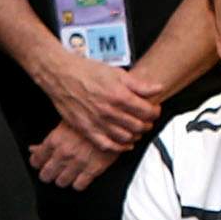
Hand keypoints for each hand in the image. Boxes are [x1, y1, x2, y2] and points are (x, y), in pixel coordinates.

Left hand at [28, 122, 117, 190]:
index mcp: (55, 139)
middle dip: (48, 174)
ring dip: (62, 179)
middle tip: (52, 170)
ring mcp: (78, 163)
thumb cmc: (92, 117)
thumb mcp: (66, 122)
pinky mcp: (93, 170)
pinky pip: (79, 186)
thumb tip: (33, 148)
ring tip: (67, 173)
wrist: (116, 118)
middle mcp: (64, 153)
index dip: (37, 163)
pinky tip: (79, 177)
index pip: (36, 160)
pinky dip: (77, 183)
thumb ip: (49, 139)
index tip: (40, 163)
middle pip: (46, 175)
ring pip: (61, 182)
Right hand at [40, 49, 159, 153]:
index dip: (155, 112)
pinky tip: (124, 144)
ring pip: (126, 137)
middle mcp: (110, 111)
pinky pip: (107, 145)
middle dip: (147, 124)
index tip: (154, 110)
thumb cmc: (87, 72)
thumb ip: (139, 84)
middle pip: (138, 126)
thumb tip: (158, 88)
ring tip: (136, 130)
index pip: (147, 111)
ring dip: (135, 135)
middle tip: (147, 120)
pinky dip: (119, 147)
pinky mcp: (87, 129)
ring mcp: (98, 122)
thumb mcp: (117, 73)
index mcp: (119, 96)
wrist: (62, 76)